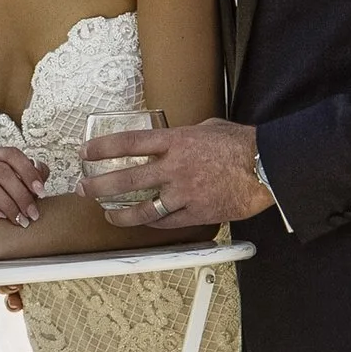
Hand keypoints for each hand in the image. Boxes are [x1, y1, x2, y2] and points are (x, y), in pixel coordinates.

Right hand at [0, 146, 46, 224]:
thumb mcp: (15, 188)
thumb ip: (30, 176)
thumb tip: (40, 167)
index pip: (10, 154)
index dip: (28, 172)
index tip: (42, 192)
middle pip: (0, 171)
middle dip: (21, 194)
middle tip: (32, 214)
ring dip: (7, 204)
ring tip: (19, 220)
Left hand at [82, 118, 271, 229]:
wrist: (267, 166)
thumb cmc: (241, 144)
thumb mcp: (207, 128)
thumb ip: (184, 135)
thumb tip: (174, 139)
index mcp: (175, 141)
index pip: (128, 143)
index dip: (102, 148)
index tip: (85, 153)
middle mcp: (174, 168)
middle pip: (126, 179)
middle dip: (99, 185)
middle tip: (83, 189)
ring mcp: (184, 193)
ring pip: (143, 209)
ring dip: (120, 214)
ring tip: (108, 216)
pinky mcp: (198, 213)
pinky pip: (167, 222)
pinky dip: (152, 224)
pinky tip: (142, 223)